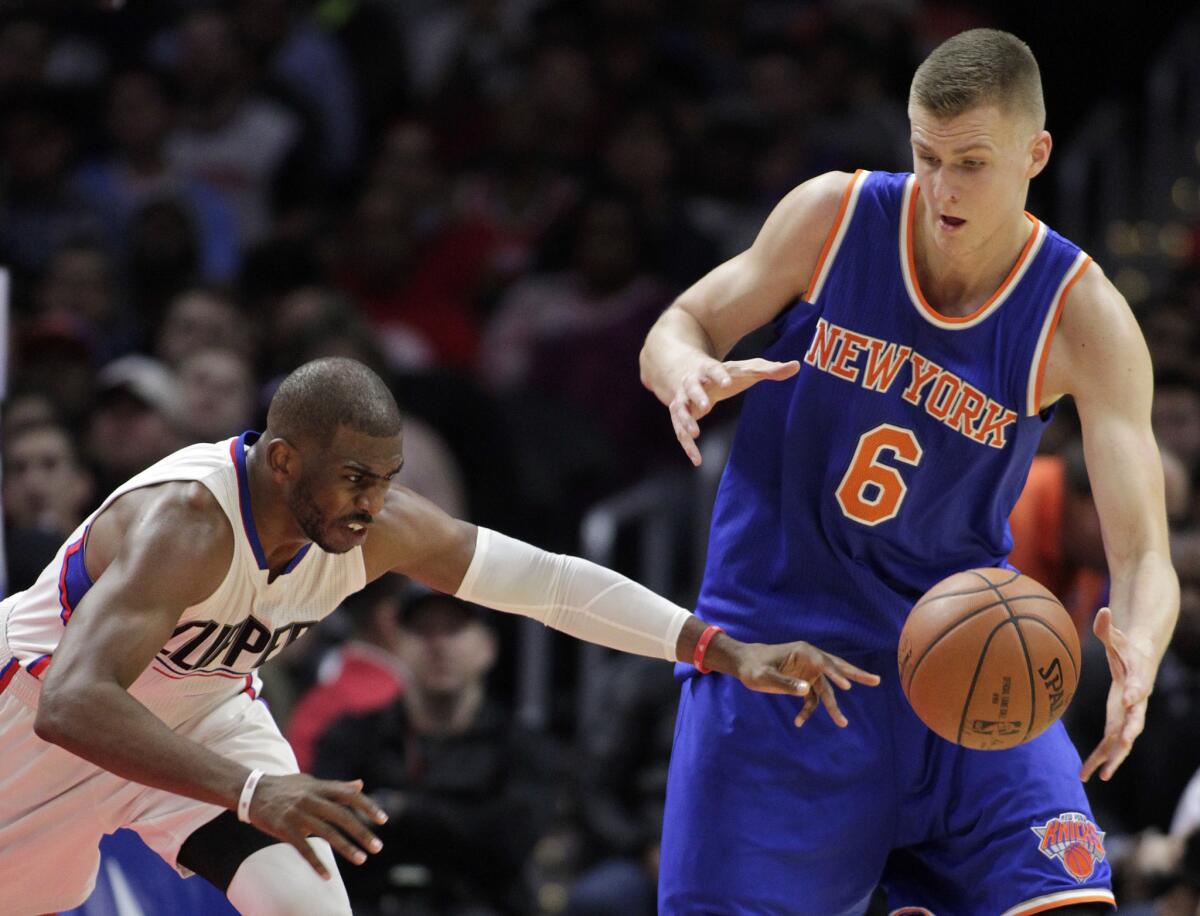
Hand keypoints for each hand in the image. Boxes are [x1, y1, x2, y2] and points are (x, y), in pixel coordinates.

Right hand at [249, 774, 387, 878]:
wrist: (253, 791)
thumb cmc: (287, 787)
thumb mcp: (311, 782)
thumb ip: (336, 786)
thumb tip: (360, 785)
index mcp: (320, 787)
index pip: (349, 795)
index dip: (367, 807)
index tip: (383, 820)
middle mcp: (311, 799)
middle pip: (342, 816)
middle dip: (361, 832)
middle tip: (377, 847)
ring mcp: (298, 814)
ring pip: (326, 833)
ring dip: (346, 847)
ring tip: (361, 859)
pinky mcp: (284, 828)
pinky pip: (303, 848)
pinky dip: (316, 863)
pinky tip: (327, 875)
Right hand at [669, 357, 799, 464]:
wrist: (687, 371)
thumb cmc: (723, 373)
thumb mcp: (745, 369)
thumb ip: (769, 369)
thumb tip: (797, 366)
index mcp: (708, 370)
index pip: (713, 369)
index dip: (718, 375)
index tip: (725, 382)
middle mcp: (692, 384)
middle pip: (692, 388)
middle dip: (697, 396)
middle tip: (705, 407)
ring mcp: (683, 400)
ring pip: (680, 410)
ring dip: (686, 421)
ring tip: (695, 434)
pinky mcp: (680, 416)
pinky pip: (680, 432)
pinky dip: (687, 446)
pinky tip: (696, 460)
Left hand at [731, 640, 879, 726]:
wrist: (744, 664)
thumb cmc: (753, 667)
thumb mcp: (763, 676)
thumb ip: (784, 682)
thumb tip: (806, 690)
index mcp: (803, 652)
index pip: (824, 663)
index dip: (835, 674)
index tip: (846, 686)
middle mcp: (811, 659)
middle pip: (838, 669)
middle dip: (856, 676)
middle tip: (877, 680)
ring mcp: (809, 671)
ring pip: (828, 688)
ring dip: (833, 706)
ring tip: (843, 723)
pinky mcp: (805, 681)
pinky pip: (813, 697)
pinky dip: (809, 710)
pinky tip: (799, 722)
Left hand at [1080, 608, 1157, 781]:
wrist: (1141, 661)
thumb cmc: (1126, 647)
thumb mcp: (1117, 637)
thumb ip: (1108, 627)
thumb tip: (1102, 609)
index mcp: (1138, 682)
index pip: (1140, 688)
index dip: (1136, 693)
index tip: (1131, 699)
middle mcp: (1136, 703)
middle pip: (1135, 722)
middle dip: (1128, 735)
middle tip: (1121, 745)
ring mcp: (1128, 716)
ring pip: (1122, 741)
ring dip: (1112, 758)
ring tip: (1099, 776)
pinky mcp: (1118, 722)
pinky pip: (1109, 744)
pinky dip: (1100, 758)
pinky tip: (1088, 775)